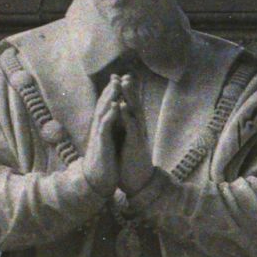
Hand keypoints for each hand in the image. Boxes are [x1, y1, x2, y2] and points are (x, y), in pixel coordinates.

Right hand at [79, 78, 125, 195]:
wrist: (96, 182)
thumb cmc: (103, 163)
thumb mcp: (107, 144)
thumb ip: (107, 132)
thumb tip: (110, 124)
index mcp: (103, 129)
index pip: (106, 107)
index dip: (111, 94)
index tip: (118, 80)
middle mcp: (99, 129)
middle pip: (103, 105)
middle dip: (110, 90)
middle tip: (116, 75)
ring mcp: (99, 136)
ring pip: (103, 112)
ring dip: (109, 97)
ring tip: (116, 84)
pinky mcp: (102, 144)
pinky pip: (105, 127)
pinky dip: (110, 115)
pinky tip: (114, 106)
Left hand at [114, 76, 155, 193]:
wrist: (138, 182)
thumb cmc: (131, 163)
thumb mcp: (126, 143)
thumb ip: (125, 131)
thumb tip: (121, 121)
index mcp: (133, 128)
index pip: (130, 106)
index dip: (125, 92)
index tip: (118, 77)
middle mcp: (138, 128)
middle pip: (134, 104)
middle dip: (129, 89)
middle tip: (124, 74)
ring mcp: (138, 135)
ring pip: (135, 111)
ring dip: (130, 96)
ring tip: (125, 82)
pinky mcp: (136, 143)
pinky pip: (132, 126)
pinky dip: (127, 115)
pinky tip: (123, 105)